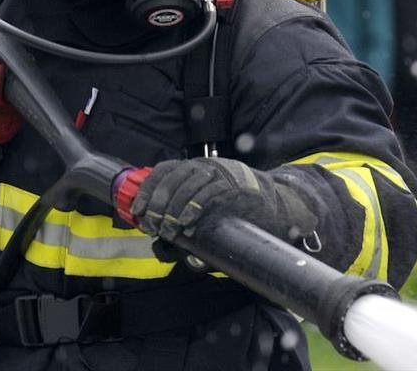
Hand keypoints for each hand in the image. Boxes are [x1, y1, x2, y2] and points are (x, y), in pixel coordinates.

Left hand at [129, 158, 317, 252]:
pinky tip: (188, 225)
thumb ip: (189, 228)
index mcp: (198, 168)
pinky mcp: (237, 185)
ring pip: (188, 184)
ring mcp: (224, 173)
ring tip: (168, 230)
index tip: (136, 211)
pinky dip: (194, 209)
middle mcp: (208, 166)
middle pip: (173, 177)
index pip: (165, 170)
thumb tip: (167, 249)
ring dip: (172, 209)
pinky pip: (210, 193)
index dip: (147, 189)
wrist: (280, 208)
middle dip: (157, 203)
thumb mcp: (210, 216)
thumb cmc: (241, 216)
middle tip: (152, 226)